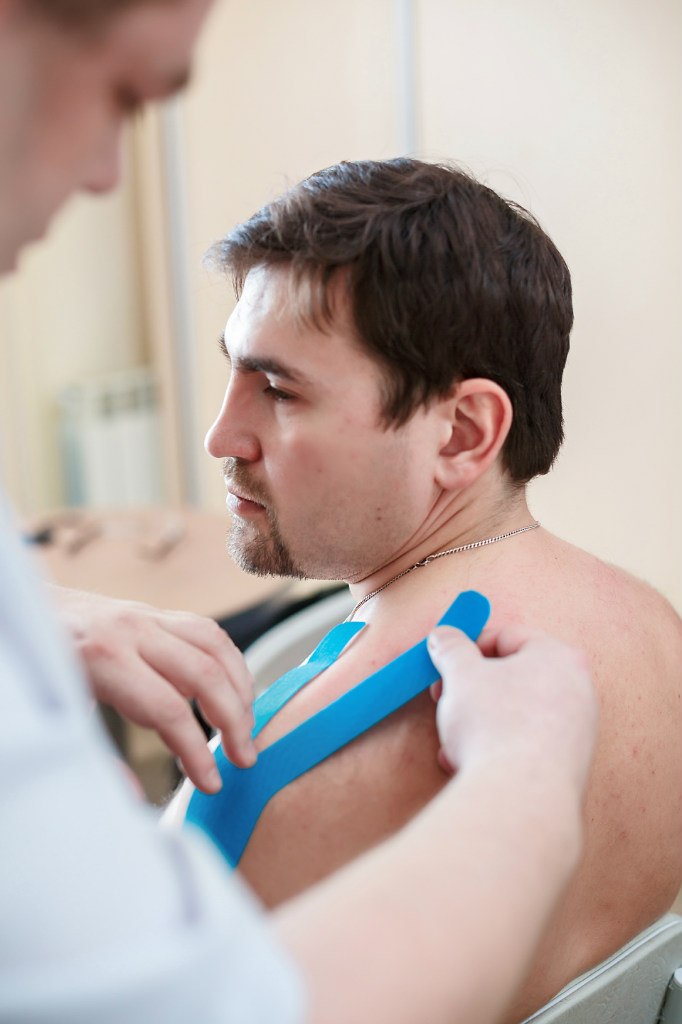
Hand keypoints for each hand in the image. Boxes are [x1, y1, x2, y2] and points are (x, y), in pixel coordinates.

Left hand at [50, 585, 256, 792]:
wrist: (25, 612)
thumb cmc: (37, 667)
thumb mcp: (57, 713)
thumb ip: (96, 757)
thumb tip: (133, 796)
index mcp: (103, 659)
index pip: (169, 709)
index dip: (196, 752)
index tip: (211, 782)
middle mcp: (132, 631)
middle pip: (204, 674)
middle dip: (234, 721)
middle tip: (244, 758)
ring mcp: (146, 617)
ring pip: (215, 645)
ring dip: (240, 688)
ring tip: (245, 727)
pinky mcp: (155, 613)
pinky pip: (206, 631)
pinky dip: (229, 661)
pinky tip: (232, 690)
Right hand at [428, 623, 597, 790]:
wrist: (519, 799)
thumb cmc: (495, 727)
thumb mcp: (460, 675)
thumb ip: (451, 649)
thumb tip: (444, 637)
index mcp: (560, 658)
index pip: (507, 636)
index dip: (468, 646)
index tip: (444, 662)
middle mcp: (578, 692)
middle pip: (512, 677)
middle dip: (471, 690)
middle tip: (444, 698)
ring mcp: (576, 732)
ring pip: (513, 715)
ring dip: (476, 723)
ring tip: (452, 740)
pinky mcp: (565, 767)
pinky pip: (522, 746)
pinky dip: (493, 749)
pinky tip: (467, 764)